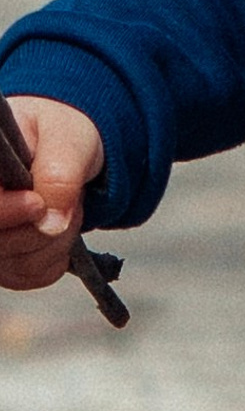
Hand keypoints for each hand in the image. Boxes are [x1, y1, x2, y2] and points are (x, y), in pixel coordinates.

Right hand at [0, 98, 100, 291]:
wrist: (71, 149)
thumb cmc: (62, 133)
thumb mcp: (68, 137)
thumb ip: (59, 172)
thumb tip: (50, 222)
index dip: (5, 213)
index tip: (38, 203)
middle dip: (43, 227)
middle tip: (69, 199)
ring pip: (16, 264)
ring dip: (57, 240)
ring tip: (65, 206)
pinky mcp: (1, 261)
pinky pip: (29, 276)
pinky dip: (55, 257)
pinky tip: (59, 229)